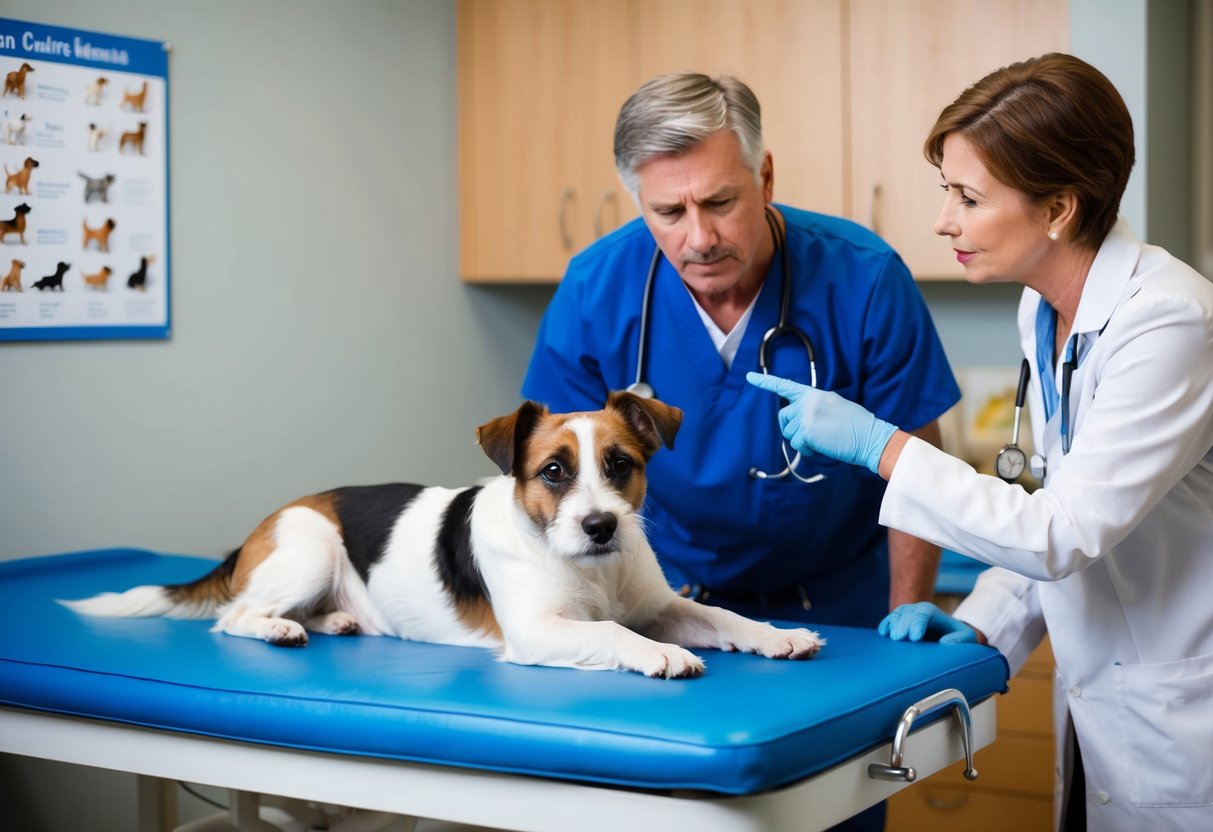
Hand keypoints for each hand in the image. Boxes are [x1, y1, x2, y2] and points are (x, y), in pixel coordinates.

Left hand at [745, 372, 897, 473]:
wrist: (869, 436)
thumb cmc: (855, 426)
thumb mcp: (833, 406)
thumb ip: (813, 407)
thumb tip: (798, 420)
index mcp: (814, 394)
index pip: (786, 386)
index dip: (766, 383)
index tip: (748, 377)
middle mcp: (807, 402)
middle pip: (783, 417)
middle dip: (790, 429)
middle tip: (808, 435)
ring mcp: (806, 415)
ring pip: (790, 434)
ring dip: (803, 442)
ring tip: (823, 440)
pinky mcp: (806, 431)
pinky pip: (797, 445)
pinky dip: (807, 451)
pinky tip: (822, 447)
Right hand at [878, 602, 977, 644]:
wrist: (948, 633)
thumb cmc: (958, 637)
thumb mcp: (966, 637)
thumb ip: (959, 639)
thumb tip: (944, 643)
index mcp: (934, 612)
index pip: (924, 614)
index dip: (917, 624)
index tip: (914, 638)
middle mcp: (918, 609)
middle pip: (908, 614)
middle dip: (903, 625)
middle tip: (898, 638)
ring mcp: (907, 613)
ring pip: (898, 614)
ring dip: (892, 624)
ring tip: (890, 637)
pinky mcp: (900, 620)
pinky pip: (891, 619)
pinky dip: (886, 624)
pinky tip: (883, 633)